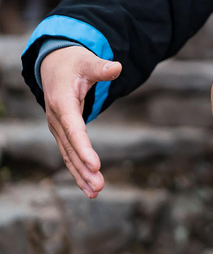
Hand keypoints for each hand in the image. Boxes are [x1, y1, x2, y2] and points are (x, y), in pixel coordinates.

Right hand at [40, 46, 121, 197]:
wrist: (55, 65)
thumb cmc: (74, 63)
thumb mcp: (87, 61)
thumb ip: (101, 67)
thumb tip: (117, 68)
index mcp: (62, 102)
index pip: (74, 128)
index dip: (84, 147)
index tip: (96, 164)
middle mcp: (57, 119)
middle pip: (71, 147)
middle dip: (84, 168)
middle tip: (100, 186)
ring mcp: (58, 128)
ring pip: (69, 155)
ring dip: (81, 175)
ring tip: (96, 192)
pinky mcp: (63, 133)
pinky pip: (70, 155)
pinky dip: (78, 171)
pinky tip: (88, 188)